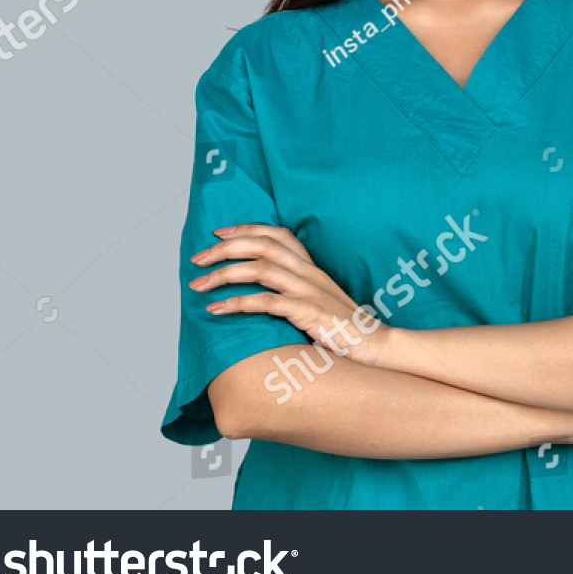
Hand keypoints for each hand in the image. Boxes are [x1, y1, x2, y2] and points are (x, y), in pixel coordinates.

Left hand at [189, 223, 388, 364]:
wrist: (374, 344)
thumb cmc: (343, 327)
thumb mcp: (319, 299)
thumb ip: (295, 289)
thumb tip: (261, 288)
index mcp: (311, 267)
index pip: (276, 234)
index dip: (246, 229)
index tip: (218, 234)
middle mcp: (309, 273)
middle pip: (262, 246)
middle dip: (225, 249)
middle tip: (198, 259)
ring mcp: (309, 291)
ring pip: (260, 269)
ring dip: (223, 275)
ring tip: (199, 285)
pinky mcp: (308, 312)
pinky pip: (266, 302)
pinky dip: (237, 303)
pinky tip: (218, 309)